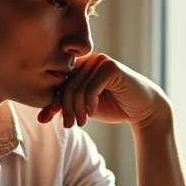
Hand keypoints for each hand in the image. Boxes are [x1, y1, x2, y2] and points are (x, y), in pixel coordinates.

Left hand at [37, 54, 170, 130]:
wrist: (142, 109)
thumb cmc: (114, 107)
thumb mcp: (85, 108)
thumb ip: (68, 106)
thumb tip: (42, 115)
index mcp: (81, 67)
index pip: (60, 82)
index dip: (52, 100)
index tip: (46, 118)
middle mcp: (90, 60)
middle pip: (67, 85)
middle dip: (65, 108)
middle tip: (68, 125)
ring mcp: (101, 61)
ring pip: (78, 88)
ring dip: (77, 109)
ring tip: (80, 123)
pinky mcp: (111, 68)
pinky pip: (91, 87)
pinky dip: (89, 103)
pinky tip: (92, 113)